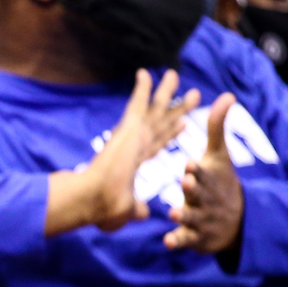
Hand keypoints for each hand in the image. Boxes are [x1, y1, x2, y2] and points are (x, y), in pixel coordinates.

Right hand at [45, 69, 197, 235]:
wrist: (95, 199)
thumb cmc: (105, 208)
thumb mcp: (128, 210)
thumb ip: (138, 209)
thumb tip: (146, 213)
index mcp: (133, 162)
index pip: (156, 144)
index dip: (169, 134)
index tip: (182, 124)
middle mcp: (134, 145)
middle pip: (160, 123)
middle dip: (176, 110)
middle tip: (192, 95)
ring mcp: (131, 135)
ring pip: (153, 109)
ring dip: (166, 92)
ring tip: (176, 75)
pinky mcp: (127, 128)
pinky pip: (137, 102)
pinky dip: (142, 87)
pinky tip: (146, 73)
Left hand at [164, 93, 242, 253]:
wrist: (238, 219)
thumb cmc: (222, 181)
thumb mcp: (219, 156)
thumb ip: (217, 128)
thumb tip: (227, 95)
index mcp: (207, 179)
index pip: (202, 172)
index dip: (197, 169)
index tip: (189, 162)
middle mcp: (205, 198)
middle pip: (199, 194)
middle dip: (193, 189)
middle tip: (186, 182)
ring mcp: (201, 218)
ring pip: (191, 217)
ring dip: (183, 214)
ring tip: (173, 212)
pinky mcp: (193, 236)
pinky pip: (184, 239)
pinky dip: (177, 241)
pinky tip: (167, 241)